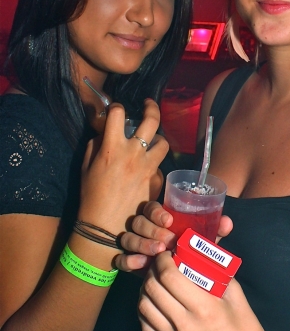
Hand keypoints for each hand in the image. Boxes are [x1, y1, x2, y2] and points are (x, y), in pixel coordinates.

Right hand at [79, 100, 168, 235]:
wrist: (104, 226)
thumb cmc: (90, 195)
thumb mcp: (86, 166)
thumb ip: (96, 144)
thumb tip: (104, 131)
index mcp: (112, 147)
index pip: (117, 113)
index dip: (115, 107)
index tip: (115, 110)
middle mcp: (133, 153)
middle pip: (151, 120)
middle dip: (151, 107)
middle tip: (148, 104)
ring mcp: (147, 167)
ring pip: (163, 142)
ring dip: (157, 139)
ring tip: (151, 141)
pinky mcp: (155, 180)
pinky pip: (159, 164)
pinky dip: (154, 163)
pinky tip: (145, 168)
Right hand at [116, 202, 232, 272]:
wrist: (180, 276)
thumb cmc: (190, 251)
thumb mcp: (201, 240)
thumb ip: (213, 230)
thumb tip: (227, 222)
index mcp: (159, 218)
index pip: (150, 207)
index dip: (157, 212)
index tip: (169, 221)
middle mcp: (144, 228)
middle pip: (138, 222)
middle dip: (152, 230)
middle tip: (167, 241)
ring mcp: (134, 243)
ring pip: (128, 238)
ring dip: (142, 244)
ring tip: (158, 253)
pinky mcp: (129, 261)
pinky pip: (121, 258)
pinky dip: (129, 260)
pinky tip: (141, 265)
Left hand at [138, 251, 273, 330]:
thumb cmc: (244, 328)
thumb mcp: (235, 294)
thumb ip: (215, 273)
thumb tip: (197, 256)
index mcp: (203, 308)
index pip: (169, 277)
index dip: (163, 261)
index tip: (167, 254)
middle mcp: (185, 326)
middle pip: (152, 290)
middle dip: (152, 271)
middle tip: (160, 265)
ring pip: (144, 307)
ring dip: (145, 290)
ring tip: (155, 282)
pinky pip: (146, 327)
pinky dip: (146, 310)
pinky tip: (154, 302)